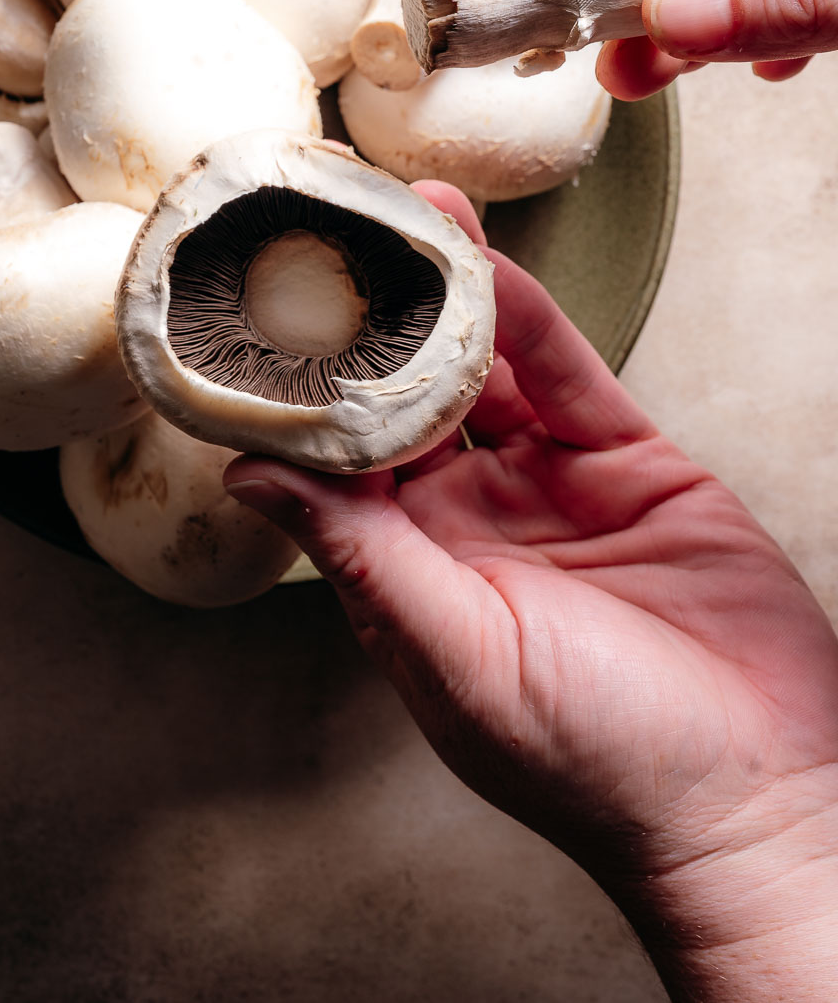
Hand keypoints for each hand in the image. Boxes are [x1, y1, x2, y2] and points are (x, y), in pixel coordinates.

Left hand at [225, 184, 837, 1000]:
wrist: (759, 795)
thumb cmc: (596, 763)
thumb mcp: (458, 656)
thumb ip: (362, 556)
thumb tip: (250, 477)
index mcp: (411, 572)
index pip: (338, 459)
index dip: (304, 388)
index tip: (264, 315)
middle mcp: (471, 519)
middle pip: (406, 397)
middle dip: (375, 321)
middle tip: (336, 237)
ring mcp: (549, 485)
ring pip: (486, 369)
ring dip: (450, 295)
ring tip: (411, 213)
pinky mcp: (629, 463)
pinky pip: (567, 374)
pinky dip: (530, 319)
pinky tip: (493, 268)